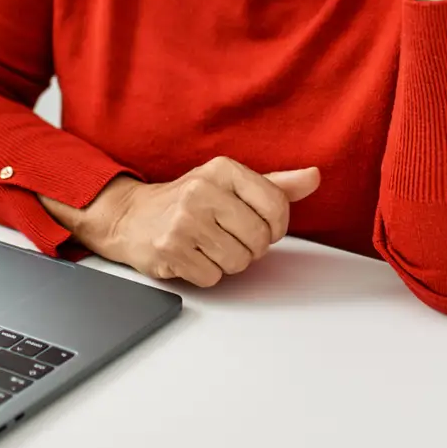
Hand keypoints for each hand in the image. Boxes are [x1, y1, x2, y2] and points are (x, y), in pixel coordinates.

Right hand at [50, 157, 319, 286]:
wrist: (131, 217)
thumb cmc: (188, 201)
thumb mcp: (231, 184)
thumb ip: (275, 185)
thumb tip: (315, 177)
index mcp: (223, 169)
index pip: (276, 205)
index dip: (276, 226)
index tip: (262, 226)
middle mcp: (202, 191)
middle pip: (259, 239)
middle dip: (250, 247)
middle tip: (229, 237)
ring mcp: (184, 221)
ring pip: (239, 262)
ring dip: (228, 262)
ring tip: (209, 246)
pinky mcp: (170, 250)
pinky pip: (213, 277)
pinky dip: (207, 274)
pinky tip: (192, 256)